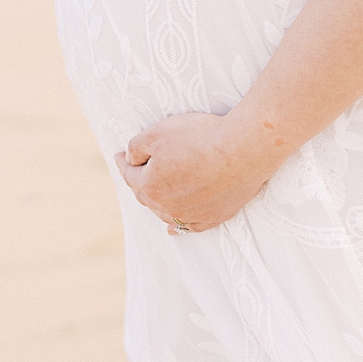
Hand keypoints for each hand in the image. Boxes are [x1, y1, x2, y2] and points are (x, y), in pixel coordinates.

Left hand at [114, 112, 274, 234]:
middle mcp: (168, 205)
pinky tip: (172, 229)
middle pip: (146, 196)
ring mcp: (192, 214)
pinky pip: (189, 227)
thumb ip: (136, 147)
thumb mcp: (157, 132)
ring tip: (149, 198)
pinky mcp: (214, 217)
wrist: (243, 150)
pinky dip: (178, 226)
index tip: (119, 156)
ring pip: (164, 214)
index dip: (122, 163)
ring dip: (155, 205)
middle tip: (135, 172)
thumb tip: (130, 159)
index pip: (130, 175)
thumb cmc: (200, 137)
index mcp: (151, 185)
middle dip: (138, 183)